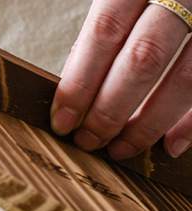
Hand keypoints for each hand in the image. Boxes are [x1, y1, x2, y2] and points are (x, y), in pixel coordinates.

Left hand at [51, 0, 191, 158]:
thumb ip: (106, 33)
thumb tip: (73, 89)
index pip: (105, 31)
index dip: (80, 82)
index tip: (62, 121)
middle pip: (143, 58)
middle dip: (109, 110)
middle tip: (88, 140)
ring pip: (185, 77)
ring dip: (148, 124)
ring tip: (120, 149)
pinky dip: (191, 122)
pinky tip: (170, 146)